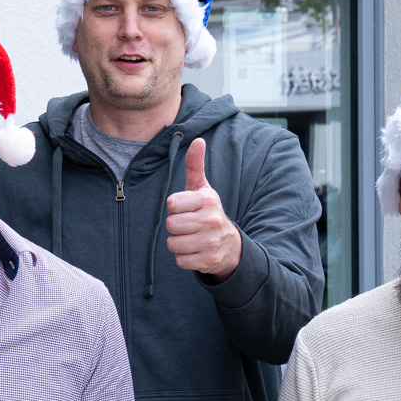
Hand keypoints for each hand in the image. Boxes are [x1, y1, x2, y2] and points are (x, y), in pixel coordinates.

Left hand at [164, 139, 241, 281]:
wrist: (229, 245)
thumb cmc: (208, 212)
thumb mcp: (202, 189)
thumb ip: (195, 166)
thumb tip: (198, 140)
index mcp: (208, 200)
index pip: (172, 204)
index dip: (174, 207)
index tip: (185, 208)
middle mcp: (211, 220)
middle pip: (171, 225)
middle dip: (175, 226)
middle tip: (188, 225)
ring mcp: (210, 242)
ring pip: (173, 244)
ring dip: (178, 242)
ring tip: (191, 237)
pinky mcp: (208, 260)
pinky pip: (180, 260)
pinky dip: (183, 257)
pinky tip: (195, 250)